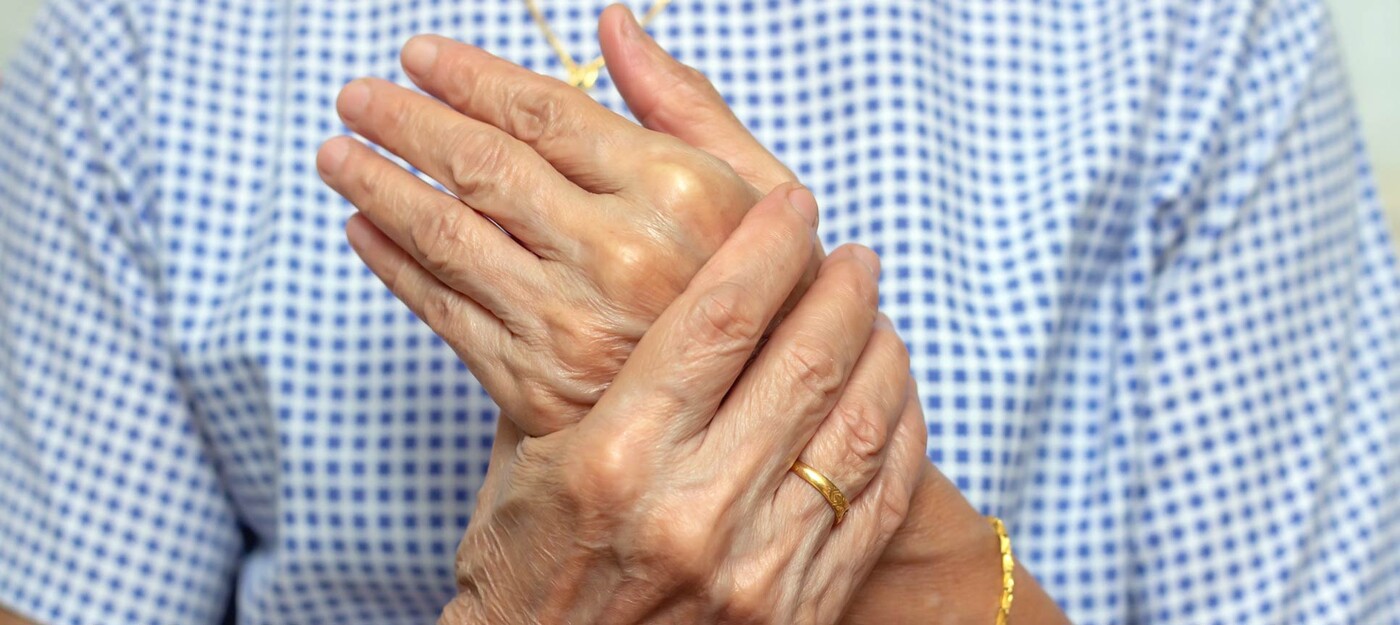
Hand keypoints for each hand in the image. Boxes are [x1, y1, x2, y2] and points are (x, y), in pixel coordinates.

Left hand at [317, 13, 811, 436]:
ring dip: (379, 186)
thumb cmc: (764, 291)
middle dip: (405, 122)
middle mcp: (619, 254)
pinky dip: (393, 265)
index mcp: (676, 192)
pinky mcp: (535, 384)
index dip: (469, 76)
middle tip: (357, 95)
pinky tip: (363, 231)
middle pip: (482, 167)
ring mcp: (571, 323)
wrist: (758, 422)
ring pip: (447, 235)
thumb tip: (613, 26)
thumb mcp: (756, 189)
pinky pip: (443, 311)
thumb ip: (685, 104)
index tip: (418, 55)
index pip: (544, 114)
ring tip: (338, 153)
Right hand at [441, 185, 926, 623]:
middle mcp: (694, 509)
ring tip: (877, 315)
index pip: (720, 317)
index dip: (770, 245)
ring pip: (862, 423)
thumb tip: (648, 273)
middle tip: (850, 255)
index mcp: (615, 456)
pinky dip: (900, 432)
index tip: (793, 204)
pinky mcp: (800, 608)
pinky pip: (882, 500)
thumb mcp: (526, 465)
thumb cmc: (527, 573)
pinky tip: (892, 395)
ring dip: (882, 351)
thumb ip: (591, 372)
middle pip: (809, 358)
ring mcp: (759, 567)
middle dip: (843, 288)